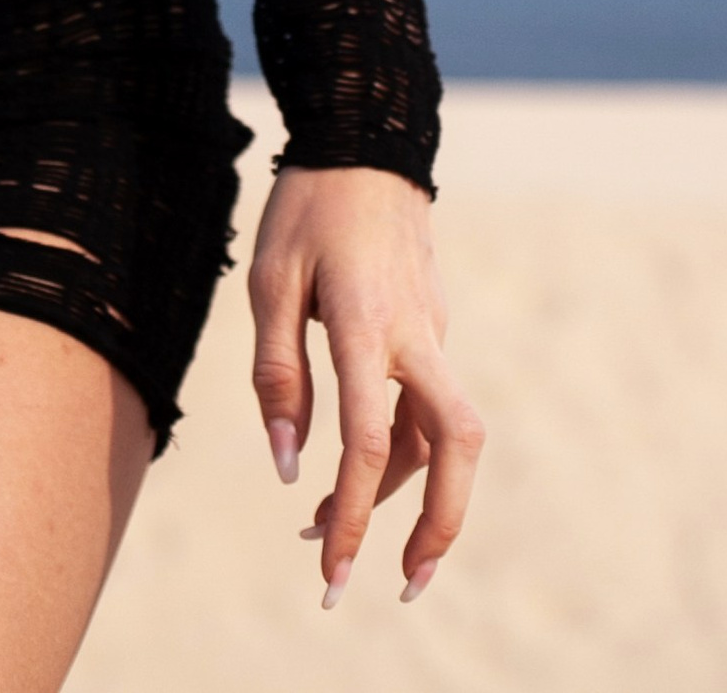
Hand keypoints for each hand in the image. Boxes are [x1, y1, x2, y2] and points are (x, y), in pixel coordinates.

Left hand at [248, 161, 482, 608]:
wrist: (366, 140)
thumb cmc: (307, 209)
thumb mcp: (269, 280)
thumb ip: (278, 374)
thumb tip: (287, 464)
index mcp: (367, 322)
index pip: (368, 439)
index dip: (350, 511)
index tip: (330, 567)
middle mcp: (415, 333)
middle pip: (457, 444)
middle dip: (440, 524)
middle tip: (405, 586)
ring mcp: (433, 330)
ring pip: (439, 432)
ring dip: (400, 493)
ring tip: (326, 528)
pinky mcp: (434, 327)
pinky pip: (426, 403)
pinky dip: (398, 449)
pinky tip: (350, 465)